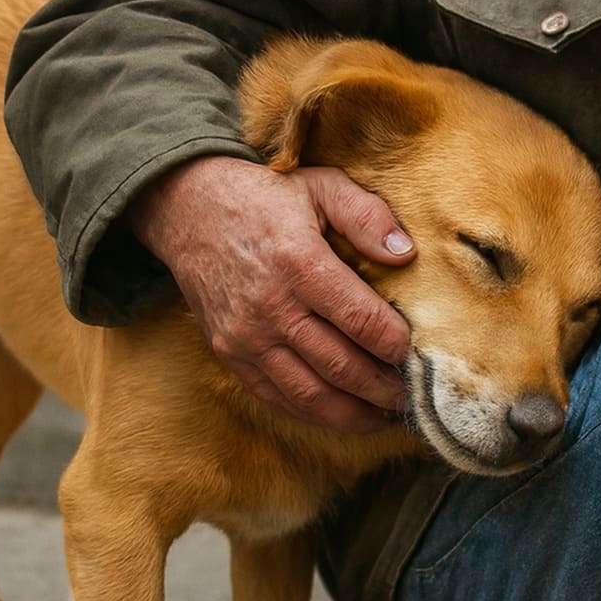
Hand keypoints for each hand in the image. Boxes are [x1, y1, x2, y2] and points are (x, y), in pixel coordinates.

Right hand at [128, 155, 415, 431]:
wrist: (187, 208)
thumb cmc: (264, 198)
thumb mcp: (321, 185)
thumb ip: (367, 216)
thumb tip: (405, 253)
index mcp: (299, 263)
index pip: (359, 320)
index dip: (393, 344)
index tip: (413, 352)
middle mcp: (271, 307)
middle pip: (340, 366)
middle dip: (383, 388)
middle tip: (411, 394)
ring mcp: (246, 337)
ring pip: (310, 395)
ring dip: (354, 414)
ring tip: (384, 414)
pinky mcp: (230, 354)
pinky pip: (277, 398)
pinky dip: (314, 415)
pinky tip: (343, 414)